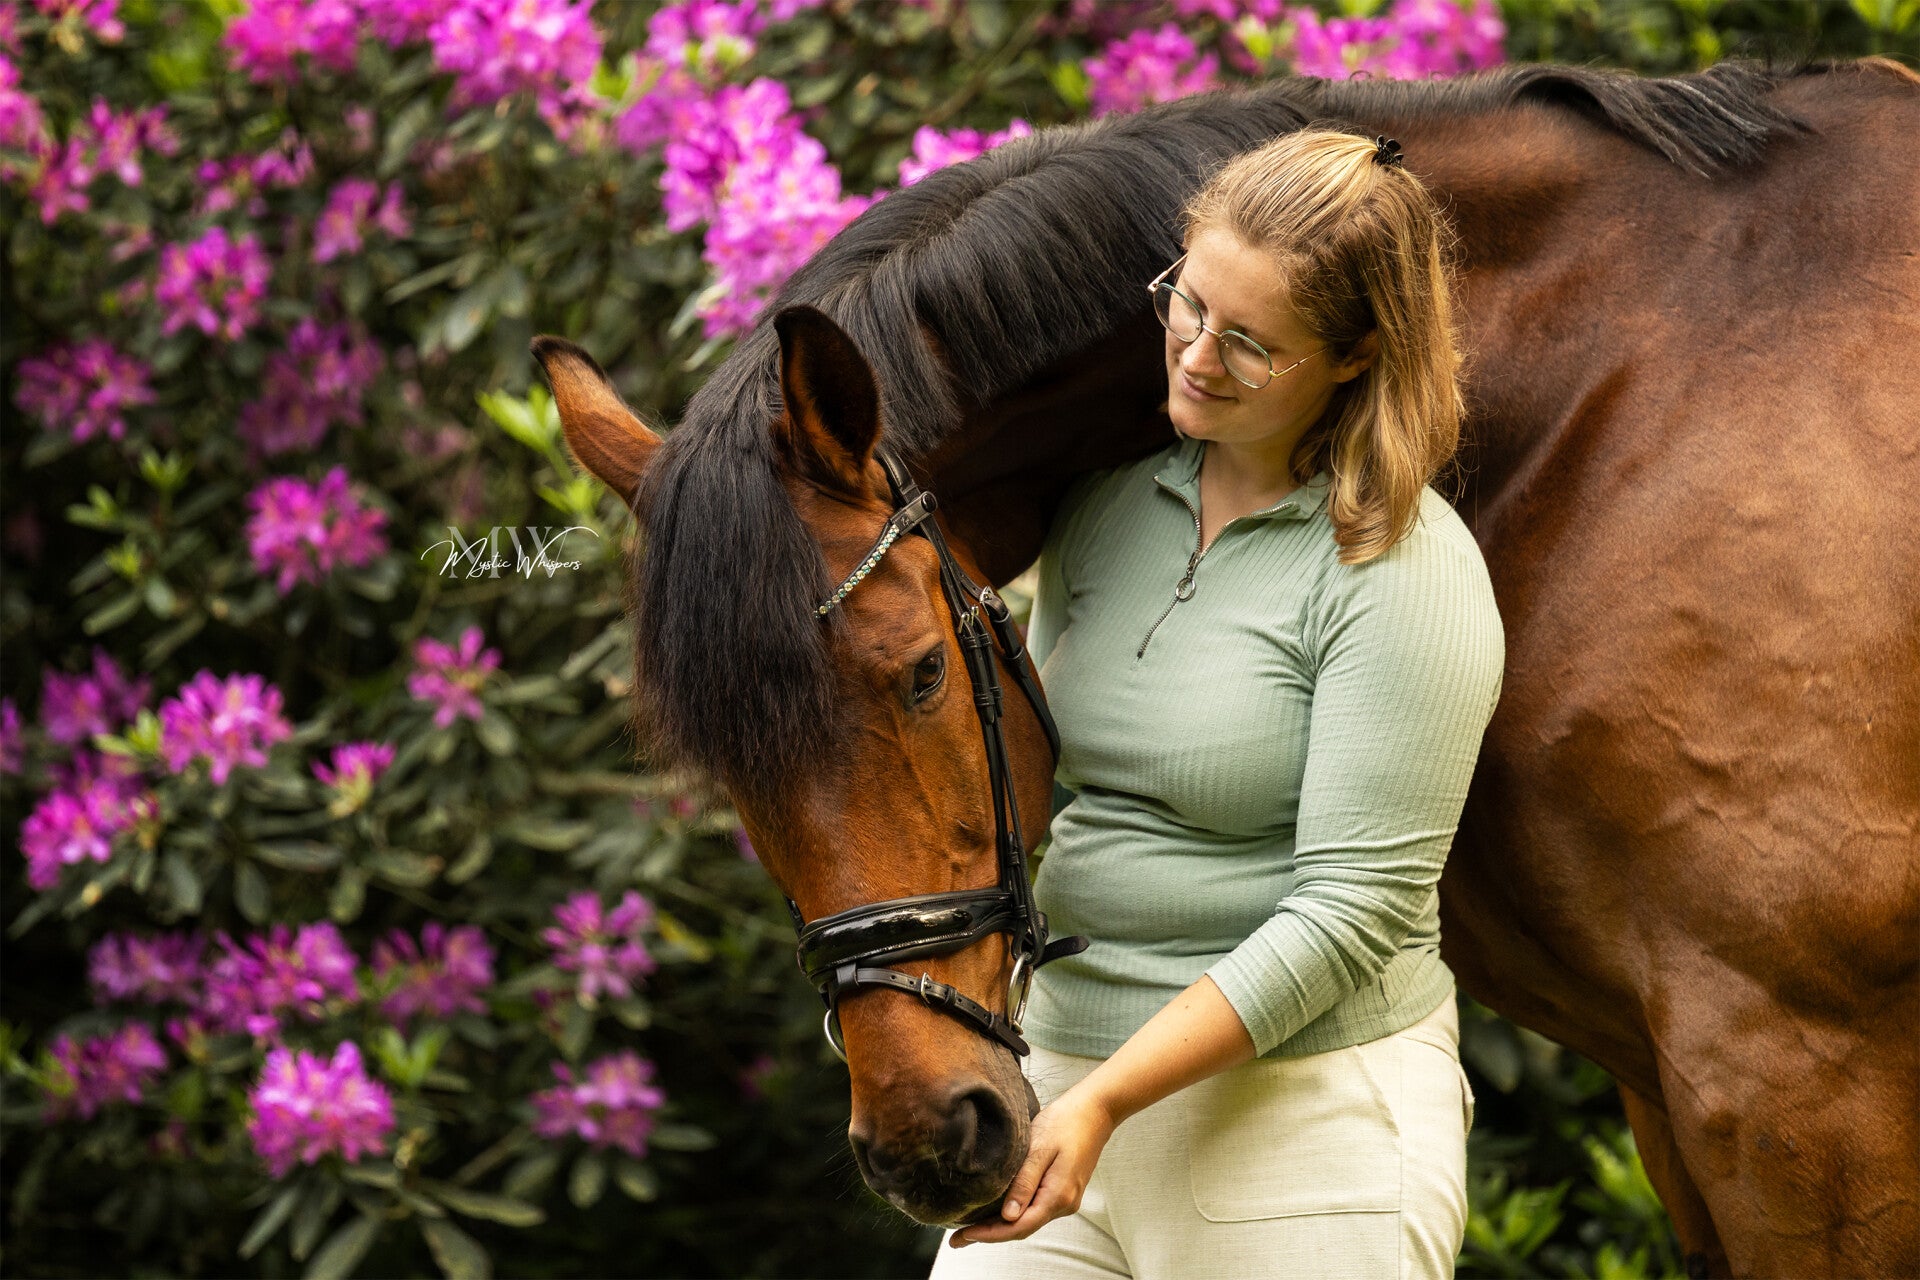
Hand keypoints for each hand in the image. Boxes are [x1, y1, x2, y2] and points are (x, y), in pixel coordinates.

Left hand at [948, 1083, 1114, 1247]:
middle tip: (956, 1238)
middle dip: (989, 1234)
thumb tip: (1007, 1216)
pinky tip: (997, 1210)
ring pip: (1029, 1220)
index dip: (989, 1235)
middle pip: (1022, 1229)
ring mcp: (1066, 1199)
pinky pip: (1035, 1209)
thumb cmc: (1065, 1122)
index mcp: (1058, 1195)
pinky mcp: (1064, 1190)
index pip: (1019, 1227)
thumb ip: (1024, 1182)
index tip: (962, 1236)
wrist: (1095, 1110)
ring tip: (970, 1226)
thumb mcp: (1040, 1148)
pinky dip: (1014, 1214)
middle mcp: (1064, 1204)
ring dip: (1001, 1226)